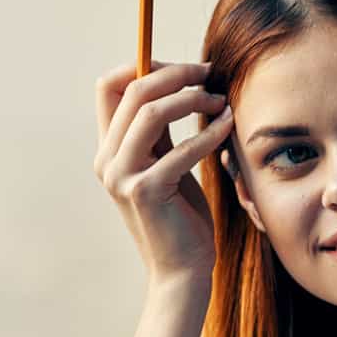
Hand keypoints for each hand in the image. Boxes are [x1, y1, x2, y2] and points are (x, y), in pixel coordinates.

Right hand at [92, 62, 232, 283]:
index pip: (109, 87)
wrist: (181, 270)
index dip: (144, 66)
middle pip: (133, 91)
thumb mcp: (164, 166)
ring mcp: (122, 176)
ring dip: (191, 98)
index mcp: (108, 150)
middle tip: (209, 72)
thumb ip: (159, 133)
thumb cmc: (181, 217)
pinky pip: (181, 149)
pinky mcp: (146, 192)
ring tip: (220, 100)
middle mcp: (107, 160)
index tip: (184, 68)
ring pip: (152, 112)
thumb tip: (175, 84)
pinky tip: (228, 124)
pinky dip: (208, 131)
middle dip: (176, 74)